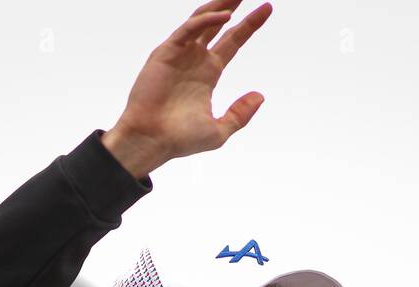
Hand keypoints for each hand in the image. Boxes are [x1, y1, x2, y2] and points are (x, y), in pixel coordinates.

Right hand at [102, 0, 272, 178]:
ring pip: (201, 20)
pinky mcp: (165, 53)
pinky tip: (225, 16)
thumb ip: (240, 114)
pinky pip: (187, 30)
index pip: (232, 41)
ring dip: (218, 4)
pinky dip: (205, 21)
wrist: (151, 141)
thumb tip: (260, 96)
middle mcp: (194, 60)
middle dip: (232, 5)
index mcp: (207, 74)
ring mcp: (179, 54)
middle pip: (217, 24)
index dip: (249, 25)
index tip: (266, 9)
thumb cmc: (180, 139)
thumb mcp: (219, 130)